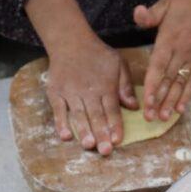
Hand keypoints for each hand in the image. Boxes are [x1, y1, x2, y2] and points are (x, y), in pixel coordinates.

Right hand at [46, 37, 137, 154]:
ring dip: (84, 130)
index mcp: (106, 86)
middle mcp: (88, 91)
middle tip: (105, 151)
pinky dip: (61, 123)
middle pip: (96, 115)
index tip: (118, 140)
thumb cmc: (98, 54)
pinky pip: (58, 110)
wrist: (70, 41)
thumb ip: (126, 86)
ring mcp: (70, 92)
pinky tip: (65, 136)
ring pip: (78, 114)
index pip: (112, 109)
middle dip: (101, 133)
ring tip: (89, 145)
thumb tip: (134, 107)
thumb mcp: (119, 64)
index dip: (115, 125)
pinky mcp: (56, 93)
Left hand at [134, 0, 190, 120]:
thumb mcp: (165, 4)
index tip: (147, 101)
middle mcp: (181, 53)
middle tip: (150, 118)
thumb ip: (150, 14)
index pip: (158, 67)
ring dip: (171, 102)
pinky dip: (186, 95)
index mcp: (169, 41)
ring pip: (179, 84)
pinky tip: (180, 109)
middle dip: (158, 100)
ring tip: (163, 118)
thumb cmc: (187, 2)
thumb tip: (137, 13)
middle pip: (167, 81)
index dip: (152, 85)